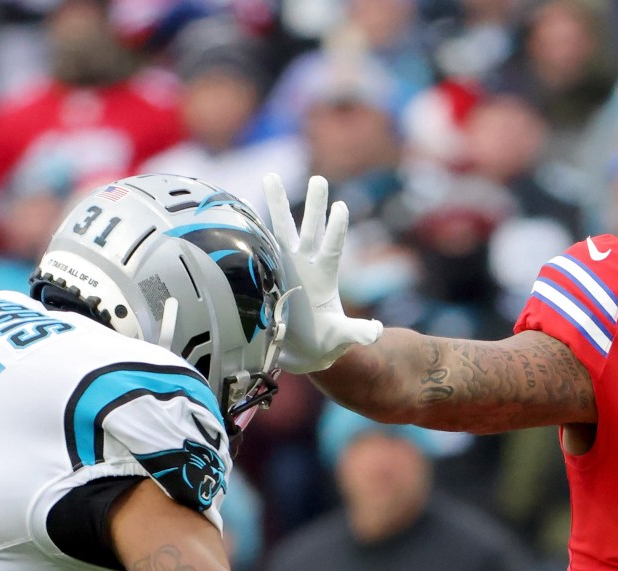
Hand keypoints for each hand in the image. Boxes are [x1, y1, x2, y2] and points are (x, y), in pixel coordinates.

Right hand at [261, 174, 382, 374]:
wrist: (303, 348)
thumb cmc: (325, 341)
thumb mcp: (342, 337)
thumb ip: (357, 333)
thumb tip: (375, 333)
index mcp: (325, 277)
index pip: (332, 248)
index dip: (336, 229)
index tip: (341, 206)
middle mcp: (307, 264)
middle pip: (311, 230)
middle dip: (314, 206)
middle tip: (319, 179)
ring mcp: (288, 265)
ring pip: (283, 229)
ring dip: (278, 203)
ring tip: (271, 176)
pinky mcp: (269, 272)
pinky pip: (261, 245)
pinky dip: (253, 227)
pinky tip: (243, 207)